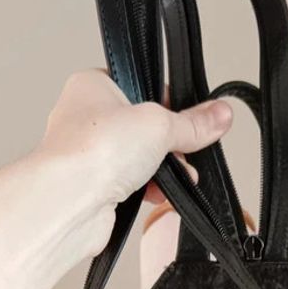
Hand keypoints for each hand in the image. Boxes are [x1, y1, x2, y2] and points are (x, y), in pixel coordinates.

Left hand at [38, 67, 231, 205]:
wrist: (68, 202)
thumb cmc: (92, 150)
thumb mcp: (159, 125)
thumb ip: (192, 123)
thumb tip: (219, 115)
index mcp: (92, 86)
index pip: (140, 87)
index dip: (168, 103)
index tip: (189, 118)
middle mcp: (85, 119)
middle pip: (142, 128)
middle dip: (169, 145)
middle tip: (184, 152)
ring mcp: (88, 156)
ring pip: (137, 160)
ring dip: (162, 172)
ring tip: (177, 177)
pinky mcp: (93, 188)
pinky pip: (130, 186)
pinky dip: (147, 191)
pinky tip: (159, 196)